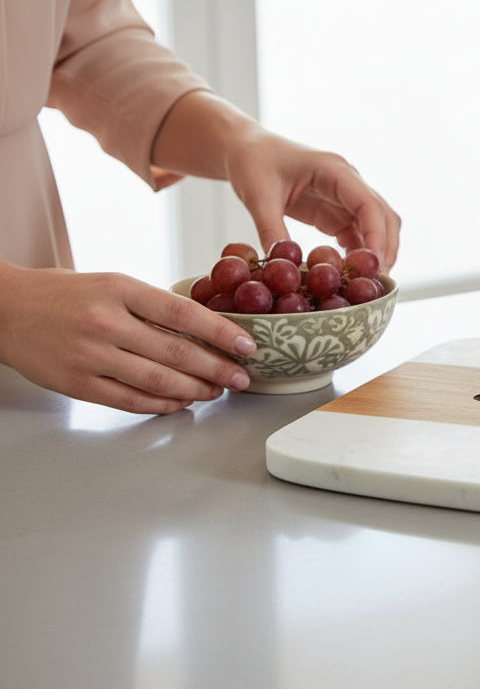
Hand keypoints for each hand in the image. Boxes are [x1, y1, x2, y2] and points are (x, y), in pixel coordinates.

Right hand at [0, 268, 257, 413]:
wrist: (5, 310)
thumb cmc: (65, 294)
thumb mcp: (112, 284)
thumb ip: (152, 306)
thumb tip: (204, 330)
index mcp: (120, 289)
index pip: (183, 313)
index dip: (221, 333)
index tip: (247, 345)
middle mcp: (106, 322)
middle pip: (177, 352)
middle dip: (217, 369)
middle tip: (241, 377)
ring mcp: (90, 355)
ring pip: (158, 381)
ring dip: (195, 389)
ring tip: (216, 390)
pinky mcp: (77, 384)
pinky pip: (130, 401)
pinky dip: (161, 404)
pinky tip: (180, 401)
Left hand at [223, 131, 400, 270]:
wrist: (245, 150)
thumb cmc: (252, 163)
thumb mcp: (258, 198)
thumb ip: (273, 232)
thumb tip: (285, 268)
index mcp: (334, 170)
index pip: (368, 204)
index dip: (376, 235)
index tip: (374, 265)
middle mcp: (347, 182)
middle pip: (383, 216)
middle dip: (384, 247)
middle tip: (377, 280)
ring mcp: (343, 197)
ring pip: (374, 226)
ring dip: (374, 252)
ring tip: (366, 282)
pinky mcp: (334, 211)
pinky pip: (355, 234)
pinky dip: (357, 253)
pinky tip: (349, 273)